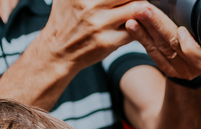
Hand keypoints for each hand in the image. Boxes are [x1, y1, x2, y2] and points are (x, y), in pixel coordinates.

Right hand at [33, 0, 147, 73]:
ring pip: (136, 10)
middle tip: (140, 1)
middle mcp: (90, 5)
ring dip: (142, 11)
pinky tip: (136, 26)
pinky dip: (139, 27)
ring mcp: (100, 24)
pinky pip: (134, 31)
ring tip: (140, 11)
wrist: (58, 50)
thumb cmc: (66, 19)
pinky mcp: (108, 42)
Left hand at [125, 5, 200, 80]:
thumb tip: (184, 10)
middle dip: (159, 25)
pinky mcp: (168, 69)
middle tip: (145, 9)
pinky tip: (132, 26)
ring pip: (160, 47)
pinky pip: (152, 52)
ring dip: (145, 29)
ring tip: (135, 14)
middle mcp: (194, 67)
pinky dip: (141, 37)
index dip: (187, 43)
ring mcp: (180, 70)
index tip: (180, 30)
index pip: (196, 53)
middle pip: (174, 44)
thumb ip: (198, 28)